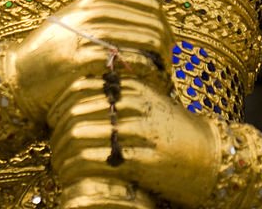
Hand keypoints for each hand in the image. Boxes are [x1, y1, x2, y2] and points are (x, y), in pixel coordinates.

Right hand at [7, 0, 170, 123]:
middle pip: (152, 23)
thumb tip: (148, 17)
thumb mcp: (77, 21)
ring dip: (162, 61)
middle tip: (169, 64)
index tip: (168, 44)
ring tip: (163, 77)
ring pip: (147, 42)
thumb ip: (106, 14)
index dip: (164, 25)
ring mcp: (92, 34)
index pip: (149, 5)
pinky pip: (134, 63)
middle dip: (167, 45)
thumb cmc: (52, 51)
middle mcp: (95, 12)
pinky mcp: (89, 60)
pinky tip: (149, 85)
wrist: (20, 77)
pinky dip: (149, 74)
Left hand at [49, 77, 221, 207]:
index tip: (50, 117)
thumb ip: (121, 94)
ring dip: (64, 151)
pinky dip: (79, 168)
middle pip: (78, 110)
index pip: (82, 87)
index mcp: (133, 86)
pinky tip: (71, 175)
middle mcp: (135, 104)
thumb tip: (80, 93)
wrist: (212, 157)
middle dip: (58, 129)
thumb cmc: (173, 130)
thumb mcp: (148, 103)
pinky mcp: (145, 160)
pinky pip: (100, 161)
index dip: (60, 103)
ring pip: (84, 135)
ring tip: (58, 161)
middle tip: (50, 142)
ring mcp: (140, 132)